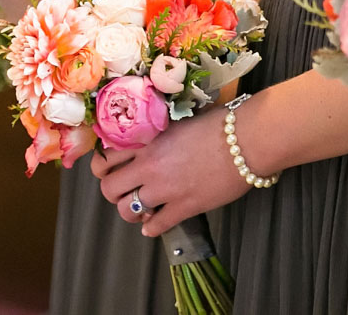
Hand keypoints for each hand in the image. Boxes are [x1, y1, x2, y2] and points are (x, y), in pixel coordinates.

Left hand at [92, 112, 247, 237]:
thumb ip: (158, 130)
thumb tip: (149, 135)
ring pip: (128, 211)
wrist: (246, 140)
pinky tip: (153, 226)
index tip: (108, 169)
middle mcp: (148, 165)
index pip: (105, 158)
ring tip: (139, 210)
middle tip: (122, 190)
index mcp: (145, 139)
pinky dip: (152, 229)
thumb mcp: (178, 118)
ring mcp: (165, 188)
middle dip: (113, 191)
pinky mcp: (185, 207)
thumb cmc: (218, 122)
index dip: (102, 167)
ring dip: (131, 212)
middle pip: (109, 188)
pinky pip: (158, 226)